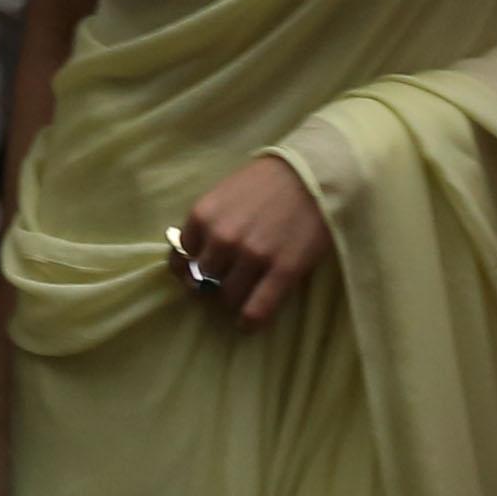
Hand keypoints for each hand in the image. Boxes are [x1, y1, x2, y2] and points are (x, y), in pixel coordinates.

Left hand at [170, 153, 330, 325]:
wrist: (315, 172)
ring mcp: (252, 256)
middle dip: (212, 284)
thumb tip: (191, 257)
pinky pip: (256, 310)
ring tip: (244, 295)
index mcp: (203, 216)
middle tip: (226, 281)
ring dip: (233, 299)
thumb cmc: (268, 180)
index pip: (181, 259)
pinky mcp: (282, 270)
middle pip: (203, 281)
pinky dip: (249, 322)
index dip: (189, 269)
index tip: (199, 274)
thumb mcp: (225, 193)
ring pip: (227, 297)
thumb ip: (207, 223)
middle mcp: (222, 238)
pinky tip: (249, 322)